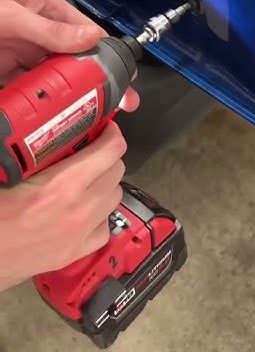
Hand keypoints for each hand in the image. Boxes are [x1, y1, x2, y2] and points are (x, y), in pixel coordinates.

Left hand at [0, 0, 138, 109]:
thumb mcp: (12, 13)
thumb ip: (50, 28)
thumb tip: (94, 37)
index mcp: (45, 7)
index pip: (85, 31)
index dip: (107, 53)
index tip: (125, 75)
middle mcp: (37, 30)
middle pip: (72, 59)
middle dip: (93, 81)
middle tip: (115, 106)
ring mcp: (20, 51)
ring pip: (52, 78)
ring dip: (67, 97)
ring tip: (87, 118)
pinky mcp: (3, 70)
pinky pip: (25, 89)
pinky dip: (37, 105)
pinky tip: (51, 118)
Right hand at [0, 123, 126, 290]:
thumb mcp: (10, 170)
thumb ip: (32, 151)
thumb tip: (42, 130)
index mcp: (63, 183)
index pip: (110, 151)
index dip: (112, 134)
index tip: (106, 128)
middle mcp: (79, 208)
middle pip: (117, 172)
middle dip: (109, 156)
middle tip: (94, 150)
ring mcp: (80, 233)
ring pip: (115, 198)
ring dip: (106, 184)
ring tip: (90, 178)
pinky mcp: (74, 253)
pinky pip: (104, 229)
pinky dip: (100, 216)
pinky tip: (86, 210)